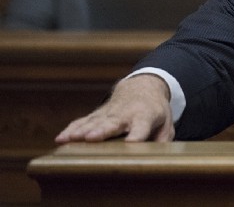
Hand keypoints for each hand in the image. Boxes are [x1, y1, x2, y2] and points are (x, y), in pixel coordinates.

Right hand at [55, 74, 173, 142]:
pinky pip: (83, 122)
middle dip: (102, 131)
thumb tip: (157, 153)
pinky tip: (61, 138)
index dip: (137, 135)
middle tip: (92, 138)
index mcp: (145, 116)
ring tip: (70, 140)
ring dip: (81, 131)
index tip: (131, 142)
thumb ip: (163, 138)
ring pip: (94, 122)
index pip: (142, 127)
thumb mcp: (166, 121)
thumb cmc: (155, 109)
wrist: (141, 86)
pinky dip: (72, 129)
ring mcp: (109, 113)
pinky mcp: (97, 114)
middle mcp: (125, 114)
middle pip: (113, 123)